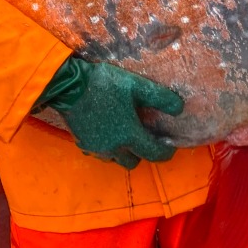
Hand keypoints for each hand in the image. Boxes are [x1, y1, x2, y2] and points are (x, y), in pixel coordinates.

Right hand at [35, 57, 184, 167]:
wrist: (68, 86)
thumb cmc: (104, 84)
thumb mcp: (136, 85)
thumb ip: (160, 97)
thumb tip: (179, 108)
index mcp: (129, 135)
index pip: (154, 154)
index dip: (165, 153)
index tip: (169, 147)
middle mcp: (113, 148)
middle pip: (133, 162)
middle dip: (141, 153)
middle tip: (144, 137)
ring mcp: (96, 148)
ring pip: (115, 159)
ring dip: (122, 152)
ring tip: (124, 134)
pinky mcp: (82, 143)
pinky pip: (99, 152)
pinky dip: (106, 147)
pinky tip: (105, 131)